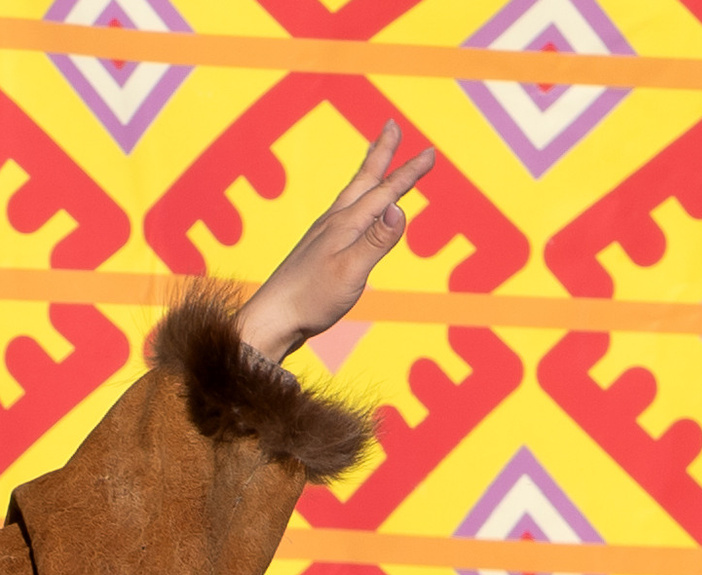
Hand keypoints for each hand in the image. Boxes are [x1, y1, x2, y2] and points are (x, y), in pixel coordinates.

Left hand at [233, 123, 436, 363]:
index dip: (409, 172)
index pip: (384, 192)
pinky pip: (343, 213)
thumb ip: (376, 240)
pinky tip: (353, 208)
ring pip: (351, 194)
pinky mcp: (316, 252)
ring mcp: (322, 236)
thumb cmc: (310, 300)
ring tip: (374, 156)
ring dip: (367, 172)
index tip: (430, 152)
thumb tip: (399, 206)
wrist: (271, 321)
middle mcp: (333, 223)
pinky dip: (355, 199)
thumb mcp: (350, 272)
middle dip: (381, 152)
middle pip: (363, 180)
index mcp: (345, 225)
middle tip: (392, 125)